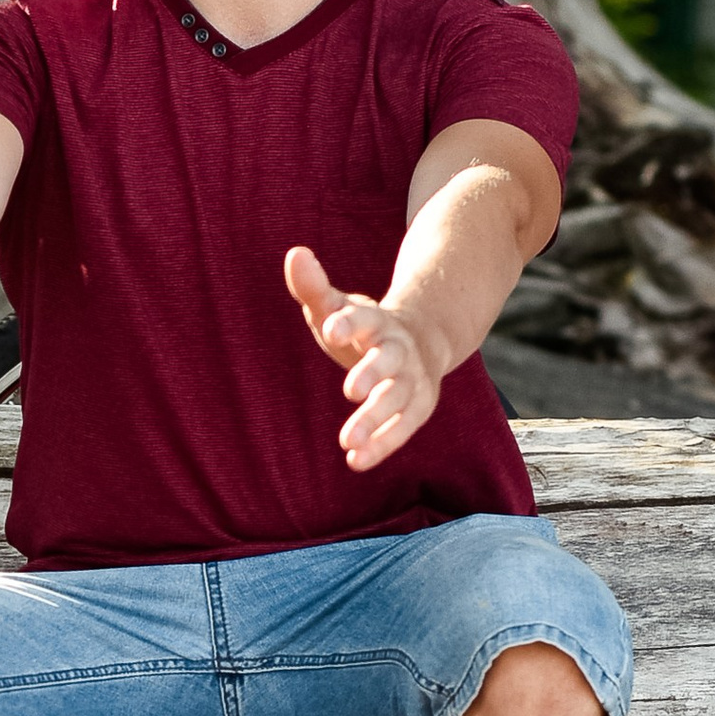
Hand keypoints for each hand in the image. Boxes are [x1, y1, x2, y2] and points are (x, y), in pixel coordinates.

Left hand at [285, 245, 444, 470]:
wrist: (419, 341)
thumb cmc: (363, 326)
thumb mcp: (338, 306)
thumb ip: (313, 287)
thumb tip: (295, 254)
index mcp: (377, 321)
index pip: (365, 317)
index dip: (349, 321)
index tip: (332, 326)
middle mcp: (399, 349)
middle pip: (389, 361)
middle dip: (373, 374)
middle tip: (351, 391)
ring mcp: (413, 380)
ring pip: (399, 399)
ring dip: (376, 419)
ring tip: (347, 441)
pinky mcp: (418, 408)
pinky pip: (402, 429)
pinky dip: (381, 445)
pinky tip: (355, 461)